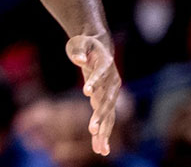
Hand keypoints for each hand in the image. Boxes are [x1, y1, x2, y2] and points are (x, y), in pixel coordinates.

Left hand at [66, 34, 119, 155]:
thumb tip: (78, 59)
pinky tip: (100, 149)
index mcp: (105, 64)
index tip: (86, 91)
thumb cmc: (87, 43)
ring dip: (104, 131)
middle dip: (101, 115)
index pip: (100, 74)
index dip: (94, 82)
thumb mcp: (81, 42)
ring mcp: (111, 92)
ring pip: (110, 114)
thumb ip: (80, 51)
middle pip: (107, 99)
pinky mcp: (107, 100)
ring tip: (100, 149)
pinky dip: (103, 133)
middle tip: (92, 130)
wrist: (100, 45)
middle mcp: (112, 81)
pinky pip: (107, 119)